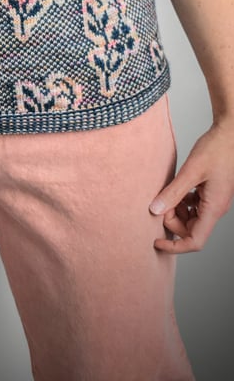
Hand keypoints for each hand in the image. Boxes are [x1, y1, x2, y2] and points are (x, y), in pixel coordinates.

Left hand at [149, 121, 233, 252]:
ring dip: (176, 211)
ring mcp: (214, 201)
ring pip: (191, 218)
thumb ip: (173, 192)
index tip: (156, 241)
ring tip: (167, 193)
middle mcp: (215, 208)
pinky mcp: (210, 193)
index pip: (195, 241)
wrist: (230, 134)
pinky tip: (176, 189)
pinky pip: (194, 206)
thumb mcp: (191, 171)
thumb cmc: (216, 149)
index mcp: (213, 208)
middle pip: (190, 230)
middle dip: (172, 222)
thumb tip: (154, 210)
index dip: (175, 246)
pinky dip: (182, 202)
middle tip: (160, 203)